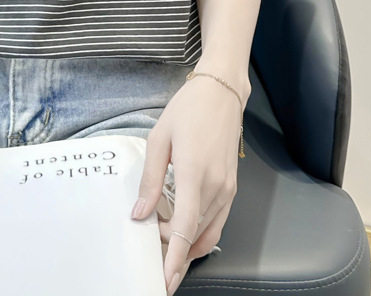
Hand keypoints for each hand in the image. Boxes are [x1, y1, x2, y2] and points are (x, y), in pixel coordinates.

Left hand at [130, 74, 245, 293]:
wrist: (220, 92)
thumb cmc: (188, 110)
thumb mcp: (159, 139)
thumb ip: (149, 180)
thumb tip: (139, 214)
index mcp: (193, 173)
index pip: (184, 228)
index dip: (173, 258)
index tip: (164, 280)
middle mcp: (215, 187)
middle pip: (194, 236)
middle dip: (173, 254)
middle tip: (150, 260)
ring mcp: (226, 189)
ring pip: (208, 233)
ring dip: (185, 246)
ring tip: (162, 248)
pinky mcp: (231, 187)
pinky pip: (217, 220)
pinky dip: (199, 234)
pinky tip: (181, 232)